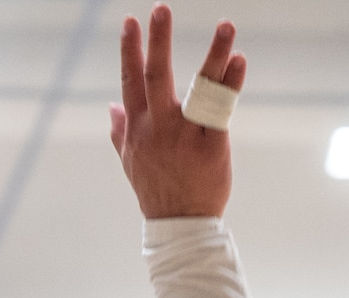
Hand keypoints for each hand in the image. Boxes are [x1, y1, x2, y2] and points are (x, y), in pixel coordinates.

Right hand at [109, 6, 246, 219]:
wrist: (180, 225)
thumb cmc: (155, 190)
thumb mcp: (130, 161)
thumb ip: (120, 131)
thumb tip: (110, 107)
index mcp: (138, 128)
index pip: (130, 81)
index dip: (129, 50)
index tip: (130, 22)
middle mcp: (159, 128)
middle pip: (156, 76)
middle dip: (158, 40)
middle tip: (160, 8)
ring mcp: (185, 136)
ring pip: (199, 88)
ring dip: (214, 54)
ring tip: (226, 25)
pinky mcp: (212, 145)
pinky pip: (222, 109)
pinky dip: (231, 83)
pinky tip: (238, 60)